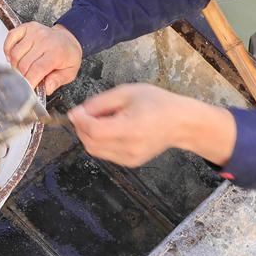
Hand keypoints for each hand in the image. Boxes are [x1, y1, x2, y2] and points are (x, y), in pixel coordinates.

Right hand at [4, 22, 81, 94]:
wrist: (68, 37)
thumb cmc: (67, 55)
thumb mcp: (70, 72)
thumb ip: (58, 80)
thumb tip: (47, 88)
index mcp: (57, 53)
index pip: (37, 69)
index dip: (29, 82)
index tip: (27, 90)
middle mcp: (45, 40)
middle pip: (24, 63)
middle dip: (22, 76)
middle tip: (27, 80)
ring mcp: (35, 32)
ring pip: (15, 53)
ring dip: (15, 65)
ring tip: (22, 69)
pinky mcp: (27, 27)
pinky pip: (10, 37)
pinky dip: (8, 49)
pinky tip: (13, 56)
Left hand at [67, 83, 235, 167]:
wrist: (180, 122)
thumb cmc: (157, 103)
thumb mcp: (127, 92)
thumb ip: (100, 102)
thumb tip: (78, 112)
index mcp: (131, 128)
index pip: (94, 131)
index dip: (80, 121)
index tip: (76, 110)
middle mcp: (130, 148)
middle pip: (91, 143)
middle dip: (82, 128)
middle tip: (86, 113)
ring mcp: (130, 159)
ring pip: (95, 150)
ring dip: (89, 135)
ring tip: (102, 119)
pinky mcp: (130, 163)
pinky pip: (104, 153)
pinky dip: (100, 141)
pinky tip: (110, 129)